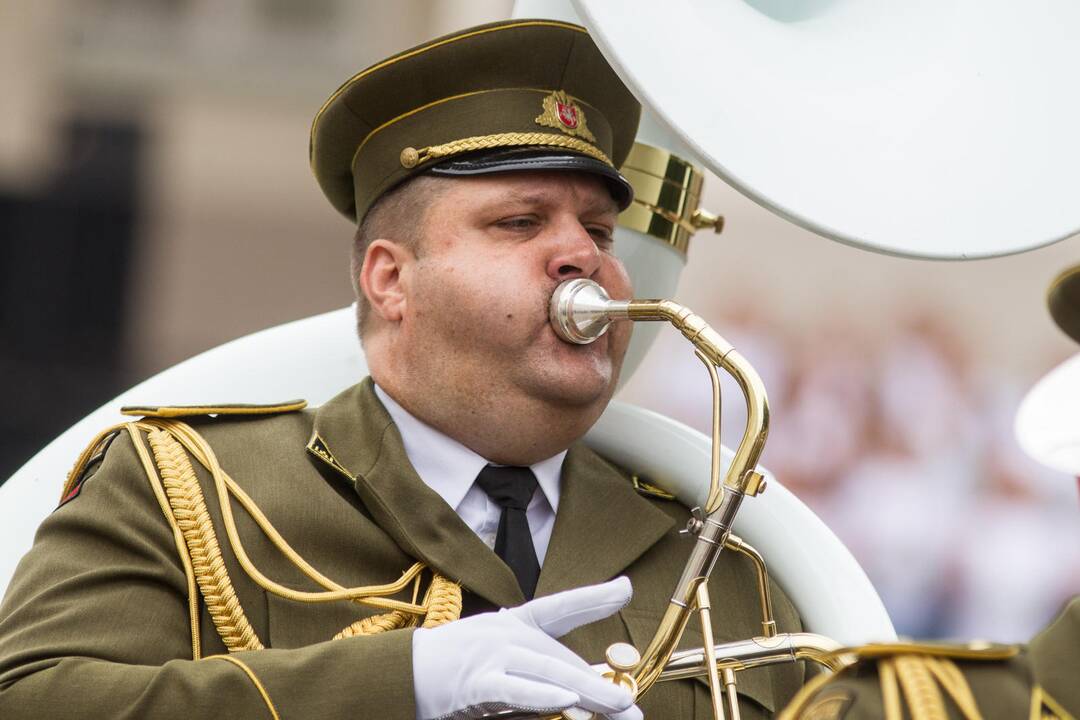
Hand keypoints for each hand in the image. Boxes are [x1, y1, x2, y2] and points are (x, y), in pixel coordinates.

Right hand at [412, 577, 641, 719]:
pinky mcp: (473, 683)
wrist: (400, 677)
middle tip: (631, 704)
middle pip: (560, 656)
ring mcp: (489, 655)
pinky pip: (512, 689)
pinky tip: (565, 699)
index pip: (559, 608)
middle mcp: (504, 633)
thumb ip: (536, 672)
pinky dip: (539, 694)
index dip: (593, 597)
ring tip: (617, 705)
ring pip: (545, 672)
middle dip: (598, 682)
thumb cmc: (453, 673)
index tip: (627, 588)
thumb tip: (577, 690)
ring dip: (585, 689)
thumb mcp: (499, 664)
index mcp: (512, 625)